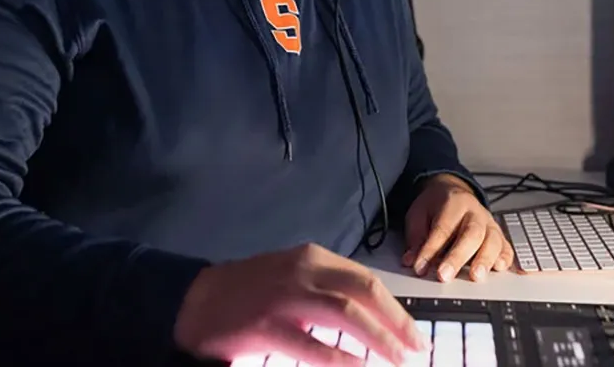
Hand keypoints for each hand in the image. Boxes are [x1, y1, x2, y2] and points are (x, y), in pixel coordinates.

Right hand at [174, 242, 427, 365]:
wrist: (195, 301)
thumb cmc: (250, 293)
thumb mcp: (293, 278)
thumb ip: (328, 289)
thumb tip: (372, 317)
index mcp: (312, 258)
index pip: (365, 280)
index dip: (394, 308)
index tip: (414, 332)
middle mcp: (302, 271)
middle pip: (363, 292)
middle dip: (396, 322)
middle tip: (418, 349)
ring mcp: (283, 297)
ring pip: (344, 313)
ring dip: (378, 338)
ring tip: (399, 360)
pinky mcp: (265, 325)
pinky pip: (309, 344)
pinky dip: (338, 358)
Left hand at [402, 174, 513, 282]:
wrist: (453, 192)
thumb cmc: (436, 205)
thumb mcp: (419, 214)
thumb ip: (416, 237)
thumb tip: (411, 261)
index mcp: (454, 203)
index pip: (443, 228)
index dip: (431, 250)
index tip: (420, 267)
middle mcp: (476, 213)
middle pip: (471, 234)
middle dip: (458, 257)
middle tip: (445, 275)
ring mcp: (490, 224)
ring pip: (493, 241)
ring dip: (485, 260)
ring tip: (475, 276)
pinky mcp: (499, 236)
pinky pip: (506, 247)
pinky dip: (505, 259)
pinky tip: (499, 268)